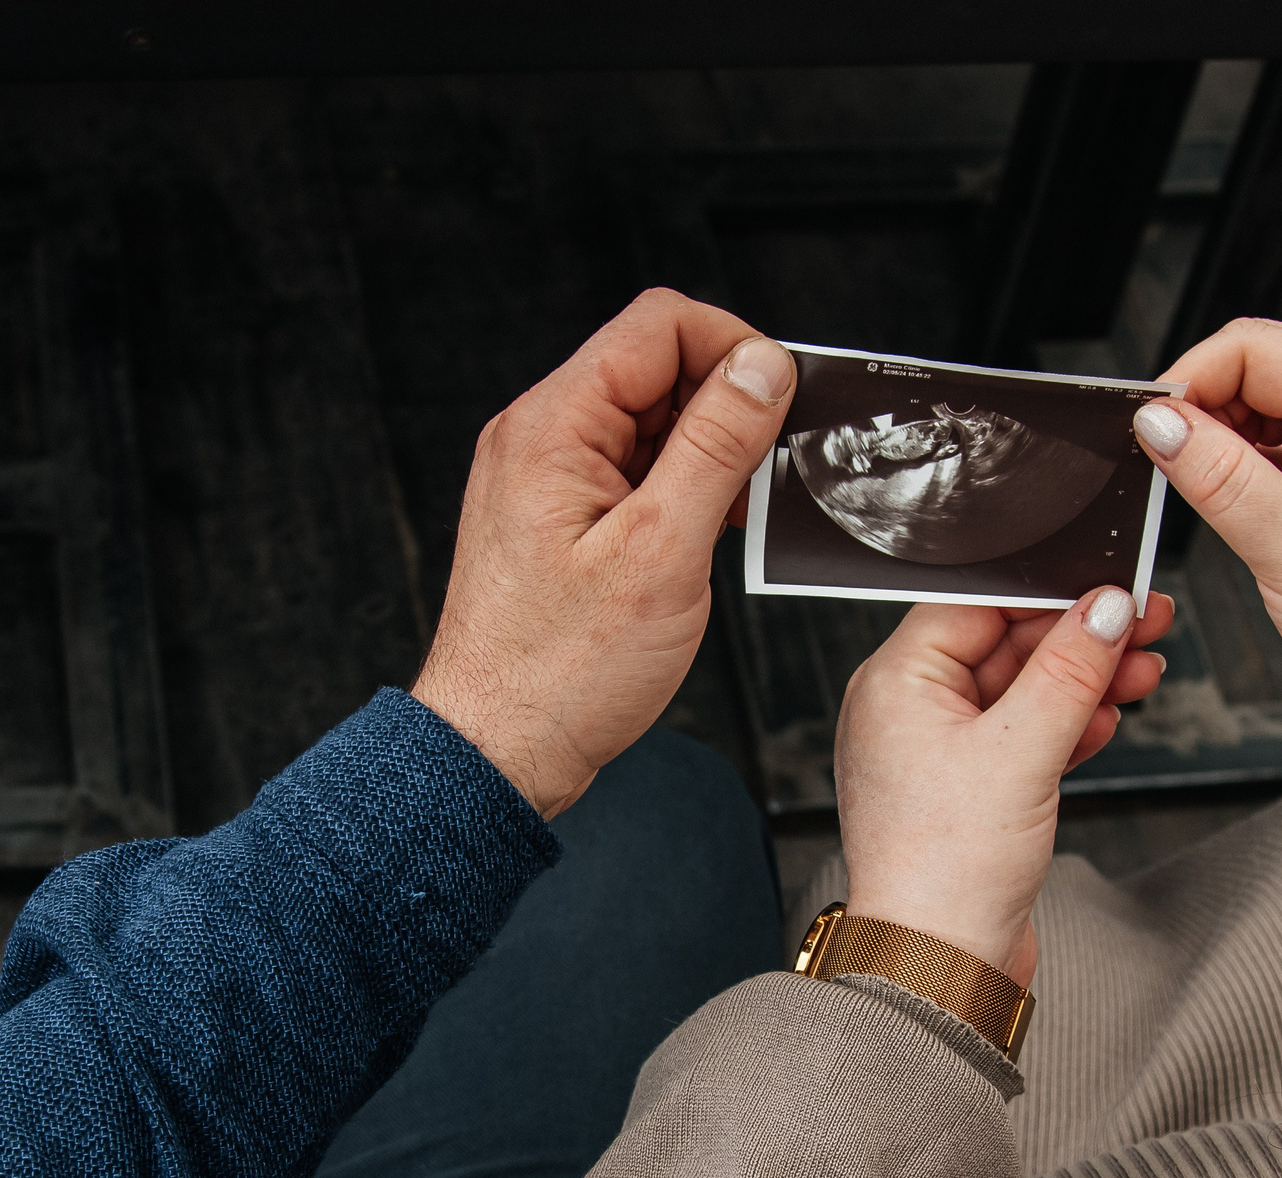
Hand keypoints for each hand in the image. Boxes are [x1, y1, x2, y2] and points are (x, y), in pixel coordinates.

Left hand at [412, 289, 793, 815]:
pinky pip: (636, 470)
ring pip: (653, 421)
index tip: (783, 402)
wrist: (498, 749)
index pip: (659, 325)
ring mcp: (548, 477)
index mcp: (552, 426)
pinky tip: (707, 537)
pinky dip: (683, 490)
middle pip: (657, 365)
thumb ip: (716, 446)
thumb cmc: (560, 674)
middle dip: (726, 407)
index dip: (734, 348)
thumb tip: (762, 367)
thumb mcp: (662, 551)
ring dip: (709, 454)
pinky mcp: (561, 516)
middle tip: (765, 476)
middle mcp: (541, 437)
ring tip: (732, 521)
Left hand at [836, 588, 1172, 984]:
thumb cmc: (944, 869)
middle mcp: (910, 710)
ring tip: (1142, 669)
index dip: (1049, 594)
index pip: (977, 605)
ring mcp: (939, 751)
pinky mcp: (970, 789)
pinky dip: (1068, 726)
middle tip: (1145, 623)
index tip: (1109, 588)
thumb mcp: (1020, 752)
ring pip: (1022, 691)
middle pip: (1005, 644)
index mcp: (895, 683)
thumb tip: (1103, 610)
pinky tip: (1108, 719)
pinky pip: (1023, 736)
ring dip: (1084, 680)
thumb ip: (1068, 672)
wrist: (939, 962)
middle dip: (1078, 637)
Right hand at [1134, 318, 1281, 701]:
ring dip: (1214, 440)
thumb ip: (1220, 477)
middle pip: (1257, 370)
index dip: (1198, 375)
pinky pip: (1264, 453)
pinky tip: (1217, 504)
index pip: (1263, 349)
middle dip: (1201, 406)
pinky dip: (1229, 469)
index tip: (1153, 424)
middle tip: (1163, 458)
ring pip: (1256, 411)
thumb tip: (1160, 421)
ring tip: (1197, 492)